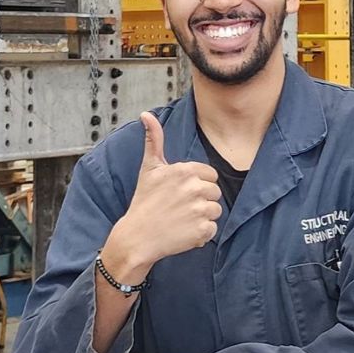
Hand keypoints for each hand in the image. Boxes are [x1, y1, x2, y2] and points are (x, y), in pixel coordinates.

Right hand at [100, 113, 221, 280]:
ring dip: (202, 217)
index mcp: (186, 170)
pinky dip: (201, 234)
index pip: (210, 175)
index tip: (180, 193)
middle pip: (215, 193)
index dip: (197, 184)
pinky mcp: (202, 230)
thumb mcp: (149, 168)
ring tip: (182, 220)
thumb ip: (154, 140)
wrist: (137, 237)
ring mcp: (200, 210)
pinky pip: (213, 230)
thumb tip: (146, 115)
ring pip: (216, 211)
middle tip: (179, 208)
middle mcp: (195, 188)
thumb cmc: (144, 202)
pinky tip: (184, 232)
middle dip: (201, 200)